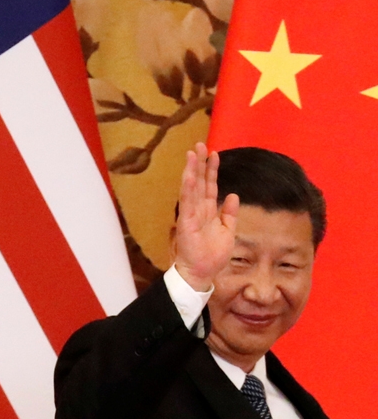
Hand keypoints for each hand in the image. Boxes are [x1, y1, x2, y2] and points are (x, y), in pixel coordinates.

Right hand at [173, 143, 239, 290]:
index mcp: (209, 211)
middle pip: (200, 182)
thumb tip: (233, 195)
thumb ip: (229, 214)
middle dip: (200, 163)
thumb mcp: (228, 232)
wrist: (202, 273)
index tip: (213, 153)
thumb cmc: (213, 256)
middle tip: (199, 144)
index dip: (212, 170)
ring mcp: (191, 215)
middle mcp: (198, 210)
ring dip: (192, 170)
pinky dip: (188, 188)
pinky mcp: (186, 222)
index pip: (210, 186)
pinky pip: (187, 202)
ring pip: (192, 188)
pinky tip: (189, 175)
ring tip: (192, 153)